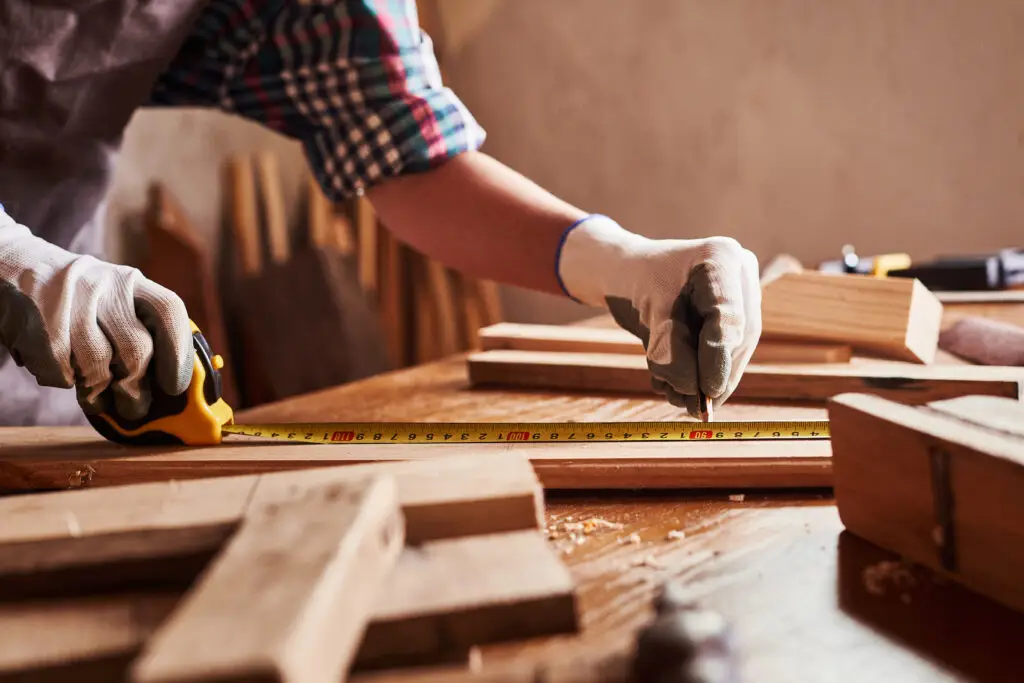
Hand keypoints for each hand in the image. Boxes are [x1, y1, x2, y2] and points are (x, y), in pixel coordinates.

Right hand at [0, 208, 192, 419]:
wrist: (10, 266)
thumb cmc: (76, 296)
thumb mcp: (113, 296)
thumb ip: (140, 327)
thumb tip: (167, 385)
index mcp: (130, 281)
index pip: (169, 310)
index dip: (178, 352)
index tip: (175, 386)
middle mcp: (103, 288)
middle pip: (136, 348)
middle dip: (137, 387)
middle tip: (137, 408)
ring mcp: (69, 305)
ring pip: (98, 365)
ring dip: (100, 392)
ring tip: (100, 400)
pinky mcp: (39, 326)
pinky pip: (62, 372)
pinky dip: (67, 384)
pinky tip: (67, 378)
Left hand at [556, 215, 760, 415]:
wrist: (627, 274)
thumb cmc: (635, 285)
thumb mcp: (650, 318)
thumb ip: (673, 355)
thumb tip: (697, 393)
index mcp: (722, 259)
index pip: (727, 317)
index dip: (718, 359)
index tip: (706, 392)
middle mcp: (741, 275)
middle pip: (738, 337)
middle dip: (715, 377)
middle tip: (694, 409)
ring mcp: (742, 296)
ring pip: (736, 350)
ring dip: (709, 381)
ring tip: (678, 399)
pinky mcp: (734, 318)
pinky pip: (727, 352)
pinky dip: (704, 374)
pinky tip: (680, 389)